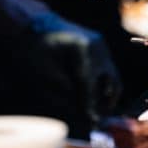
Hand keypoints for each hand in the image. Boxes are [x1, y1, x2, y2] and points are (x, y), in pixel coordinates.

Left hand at [19, 13, 121, 136]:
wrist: (35, 25)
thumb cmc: (34, 48)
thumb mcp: (42, 71)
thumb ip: (62, 91)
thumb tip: (80, 109)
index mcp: (83, 48)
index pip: (90, 84)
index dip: (90, 105)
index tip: (91, 123)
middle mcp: (98, 46)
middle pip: (109, 81)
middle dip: (103, 104)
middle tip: (95, 122)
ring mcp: (101, 46)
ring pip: (113, 78)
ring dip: (107, 97)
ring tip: (97, 115)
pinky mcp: (100, 49)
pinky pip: (107, 73)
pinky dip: (103, 88)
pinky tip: (94, 101)